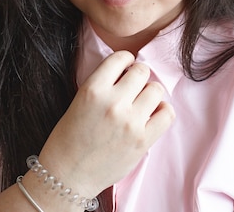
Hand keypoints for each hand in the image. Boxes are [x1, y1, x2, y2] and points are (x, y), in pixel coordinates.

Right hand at [38, 51, 174, 196]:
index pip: (120, 58)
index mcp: (92, 89)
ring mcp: (130, 122)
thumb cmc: (69, 139)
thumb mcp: (79, 101)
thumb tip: (129, 72)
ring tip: (141, 103)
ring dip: (150, 94)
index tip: (127, 66)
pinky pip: (167, 113)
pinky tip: (152, 115)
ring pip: (156, 90)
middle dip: (138, 76)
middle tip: (133, 87)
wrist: (67, 175)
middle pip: (142, 72)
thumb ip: (103, 85)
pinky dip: (162, 111)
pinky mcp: (142, 140)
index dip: (126, 60)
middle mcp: (113, 102)